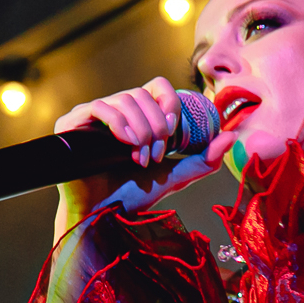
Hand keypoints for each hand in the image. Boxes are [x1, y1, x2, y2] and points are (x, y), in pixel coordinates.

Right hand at [51, 76, 236, 239]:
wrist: (103, 215)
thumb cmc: (136, 195)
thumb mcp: (176, 176)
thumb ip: (204, 159)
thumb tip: (232, 135)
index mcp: (137, 115)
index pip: (158, 87)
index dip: (170, 106)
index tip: (173, 137)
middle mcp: (114, 109)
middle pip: (143, 94)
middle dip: (157, 126)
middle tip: (154, 156)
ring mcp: (91, 115)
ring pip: (125, 99)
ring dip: (141, 130)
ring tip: (139, 159)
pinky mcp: (72, 123)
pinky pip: (99, 106)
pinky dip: (118, 123)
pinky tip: (126, 144)